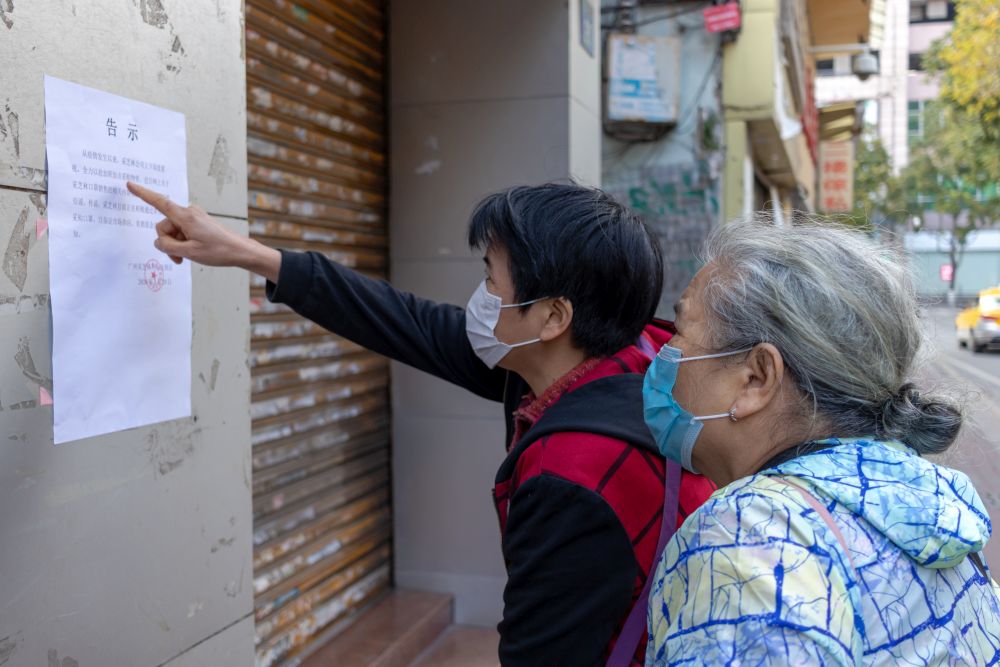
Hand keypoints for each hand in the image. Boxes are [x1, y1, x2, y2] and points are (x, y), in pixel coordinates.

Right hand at [126, 182, 280, 280]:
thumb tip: (159, 242)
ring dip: (176, 245)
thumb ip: (167, 246)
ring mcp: (193, 217)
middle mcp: (188, 213)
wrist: (239, 251)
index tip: (130, 184)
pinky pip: (181, 232)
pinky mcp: (197, 223)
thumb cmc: (218, 251)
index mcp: (185, 216)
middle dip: (167, 243)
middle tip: (179, 258)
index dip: (143, 194)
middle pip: (164, 226)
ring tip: (187, 257)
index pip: (159, 202)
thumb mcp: (188, 252)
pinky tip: (192, 252)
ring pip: (172, 232)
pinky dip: (182, 243)